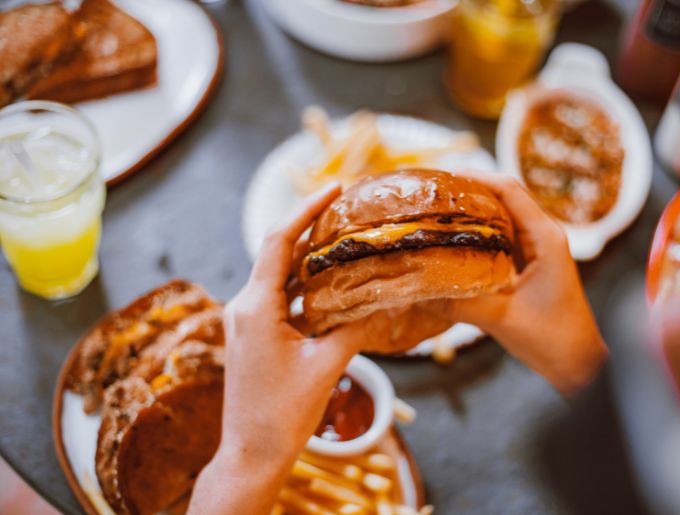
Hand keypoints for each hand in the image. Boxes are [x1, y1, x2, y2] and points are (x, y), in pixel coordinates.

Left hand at [190, 184, 378, 513]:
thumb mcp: (326, 366)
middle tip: (347, 210)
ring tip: (346, 240)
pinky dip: (305, 286)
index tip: (333, 188)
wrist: (252, 453)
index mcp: (255, 307)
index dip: (306, 210)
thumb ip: (354, 327)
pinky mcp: (253, 333)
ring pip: (280, 276)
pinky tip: (333, 282)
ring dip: (310, 259)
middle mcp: (244, 306)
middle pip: (279, 253)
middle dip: (312, 229)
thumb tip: (383, 299)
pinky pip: (279, 297)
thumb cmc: (284, 414)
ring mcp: (246, 319)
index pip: (279, 242)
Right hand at [436, 171, 606, 394]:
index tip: (441, 176)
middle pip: (503, 197)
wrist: (579, 364)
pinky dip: (478, 234)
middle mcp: (544, 235)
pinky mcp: (531, 264)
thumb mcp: (501, 319)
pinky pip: (501, 238)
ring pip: (502, 217)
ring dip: (472, 212)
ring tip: (435, 211)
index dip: (475, 177)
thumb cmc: (553, 339)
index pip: (508, 190)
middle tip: (430, 194)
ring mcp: (538, 249)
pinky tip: (453, 240)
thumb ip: (459, 304)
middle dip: (468, 191)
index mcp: (545, 238)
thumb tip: (416, 293)